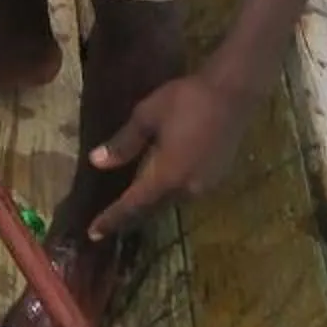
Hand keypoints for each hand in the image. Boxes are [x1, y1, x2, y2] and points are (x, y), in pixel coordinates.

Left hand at [87, 73, 254, 238]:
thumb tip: (96, 162)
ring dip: (149, 206)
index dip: (113, 219)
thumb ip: (124, 143)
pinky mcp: (217, 178)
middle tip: (107, 225)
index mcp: (168, 176)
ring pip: (170, 202)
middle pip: (152, 209)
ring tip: (129, 208)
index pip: (134, 205)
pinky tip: (159, 186)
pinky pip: (185, 193)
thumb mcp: (147, 116)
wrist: (233, 93)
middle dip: (129, 217)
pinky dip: (167, 194)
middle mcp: (188, 189)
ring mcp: (206, 186)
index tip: (94, 233)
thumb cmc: (185, 100)